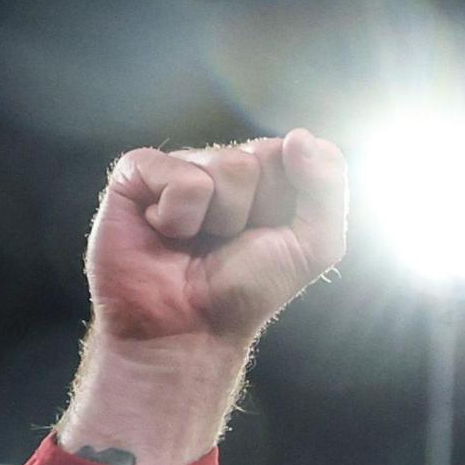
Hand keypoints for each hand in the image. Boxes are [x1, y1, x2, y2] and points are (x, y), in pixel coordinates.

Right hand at [85, 132, 348, 351]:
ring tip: (196, 242)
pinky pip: (179, 175)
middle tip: (228, 243)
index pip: (293, 152)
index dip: (287, 201)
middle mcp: (220, 166)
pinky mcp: (136, 175)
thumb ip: (328, 187)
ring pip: (224, 166)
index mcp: (264, 176)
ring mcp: (178, 167)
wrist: (188, 329)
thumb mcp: (315, 244)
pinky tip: (163, 232)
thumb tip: (300, 136)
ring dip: (218, 219)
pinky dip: (179, 216)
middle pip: (259, 156)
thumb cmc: (248, 290)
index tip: (268, 236)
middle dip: (254, 210)